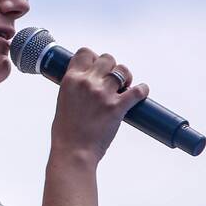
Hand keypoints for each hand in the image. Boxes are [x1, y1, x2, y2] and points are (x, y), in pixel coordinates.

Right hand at [49, 48, 149, 162]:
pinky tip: (141, 92)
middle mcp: (87, 82)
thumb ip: (75, 88)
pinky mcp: (117, 107)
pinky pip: (137, 91)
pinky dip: (142, 90)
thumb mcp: (63, 101)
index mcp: (71, 80)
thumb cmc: (66, 132)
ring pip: (123, 71)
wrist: (74, 152)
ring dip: (126, 77)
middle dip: (112, 67)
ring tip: (125, 87)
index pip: (85, 53)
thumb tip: (86, 83)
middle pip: (107, 58)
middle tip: (113, 80)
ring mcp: (103, 94)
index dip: (93, 57)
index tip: (97, 66)